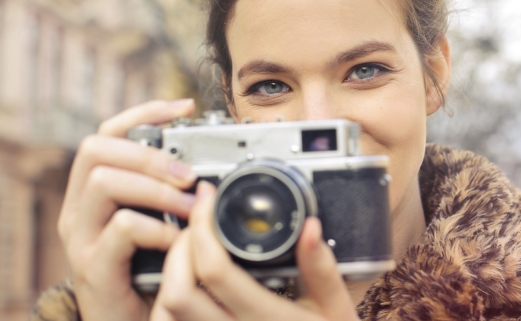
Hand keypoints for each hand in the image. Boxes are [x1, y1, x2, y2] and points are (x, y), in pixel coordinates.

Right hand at [57, 100, 197, 320]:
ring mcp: (82, 238)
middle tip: (190, 174)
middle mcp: (80, 209)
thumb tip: (210, 167)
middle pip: (97, 149)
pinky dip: (158, 229)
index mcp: (95, 192)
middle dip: (150, 153)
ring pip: (104, 182)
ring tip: (191, 206)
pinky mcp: (94, 267)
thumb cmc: (150, 276)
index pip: (107, 132)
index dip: (144, 112)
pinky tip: (179, 241)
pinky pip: (121, 228)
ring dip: (157, 188)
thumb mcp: (161, 226)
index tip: (185, 107)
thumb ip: (172, 197)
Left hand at [151, 182, 360, 320]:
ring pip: (168, 311)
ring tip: (191, 245)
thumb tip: (308, 226)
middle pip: (177, 291)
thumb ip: (322, 267)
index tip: (208, 200)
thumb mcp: (337, 306)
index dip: (202, 228)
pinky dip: (173, 296)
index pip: (216, 272)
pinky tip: (191, 277)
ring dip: (171, 272)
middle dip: (178, 246)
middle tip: (196, 221)